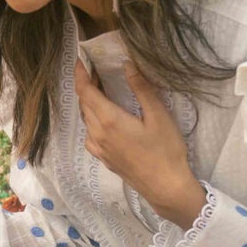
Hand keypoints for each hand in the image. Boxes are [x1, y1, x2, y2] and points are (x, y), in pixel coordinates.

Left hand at [74, 58, 206, 229]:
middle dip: (86, 85)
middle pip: (84, 104)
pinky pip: (90, 133)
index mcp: (109, 120)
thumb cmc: (165, 150)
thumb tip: (127, 65)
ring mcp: (99, 148)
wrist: (166, 187)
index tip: (82, 59)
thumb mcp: (158, 115)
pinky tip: (105, 116)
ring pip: (86, 119)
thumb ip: (141, 88)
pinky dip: (93, 118)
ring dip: (89, 102)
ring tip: (101, 89)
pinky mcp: (104, 158)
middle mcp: (98, 133)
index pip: (85, 91)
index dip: (80, 74)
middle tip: (97, 70)